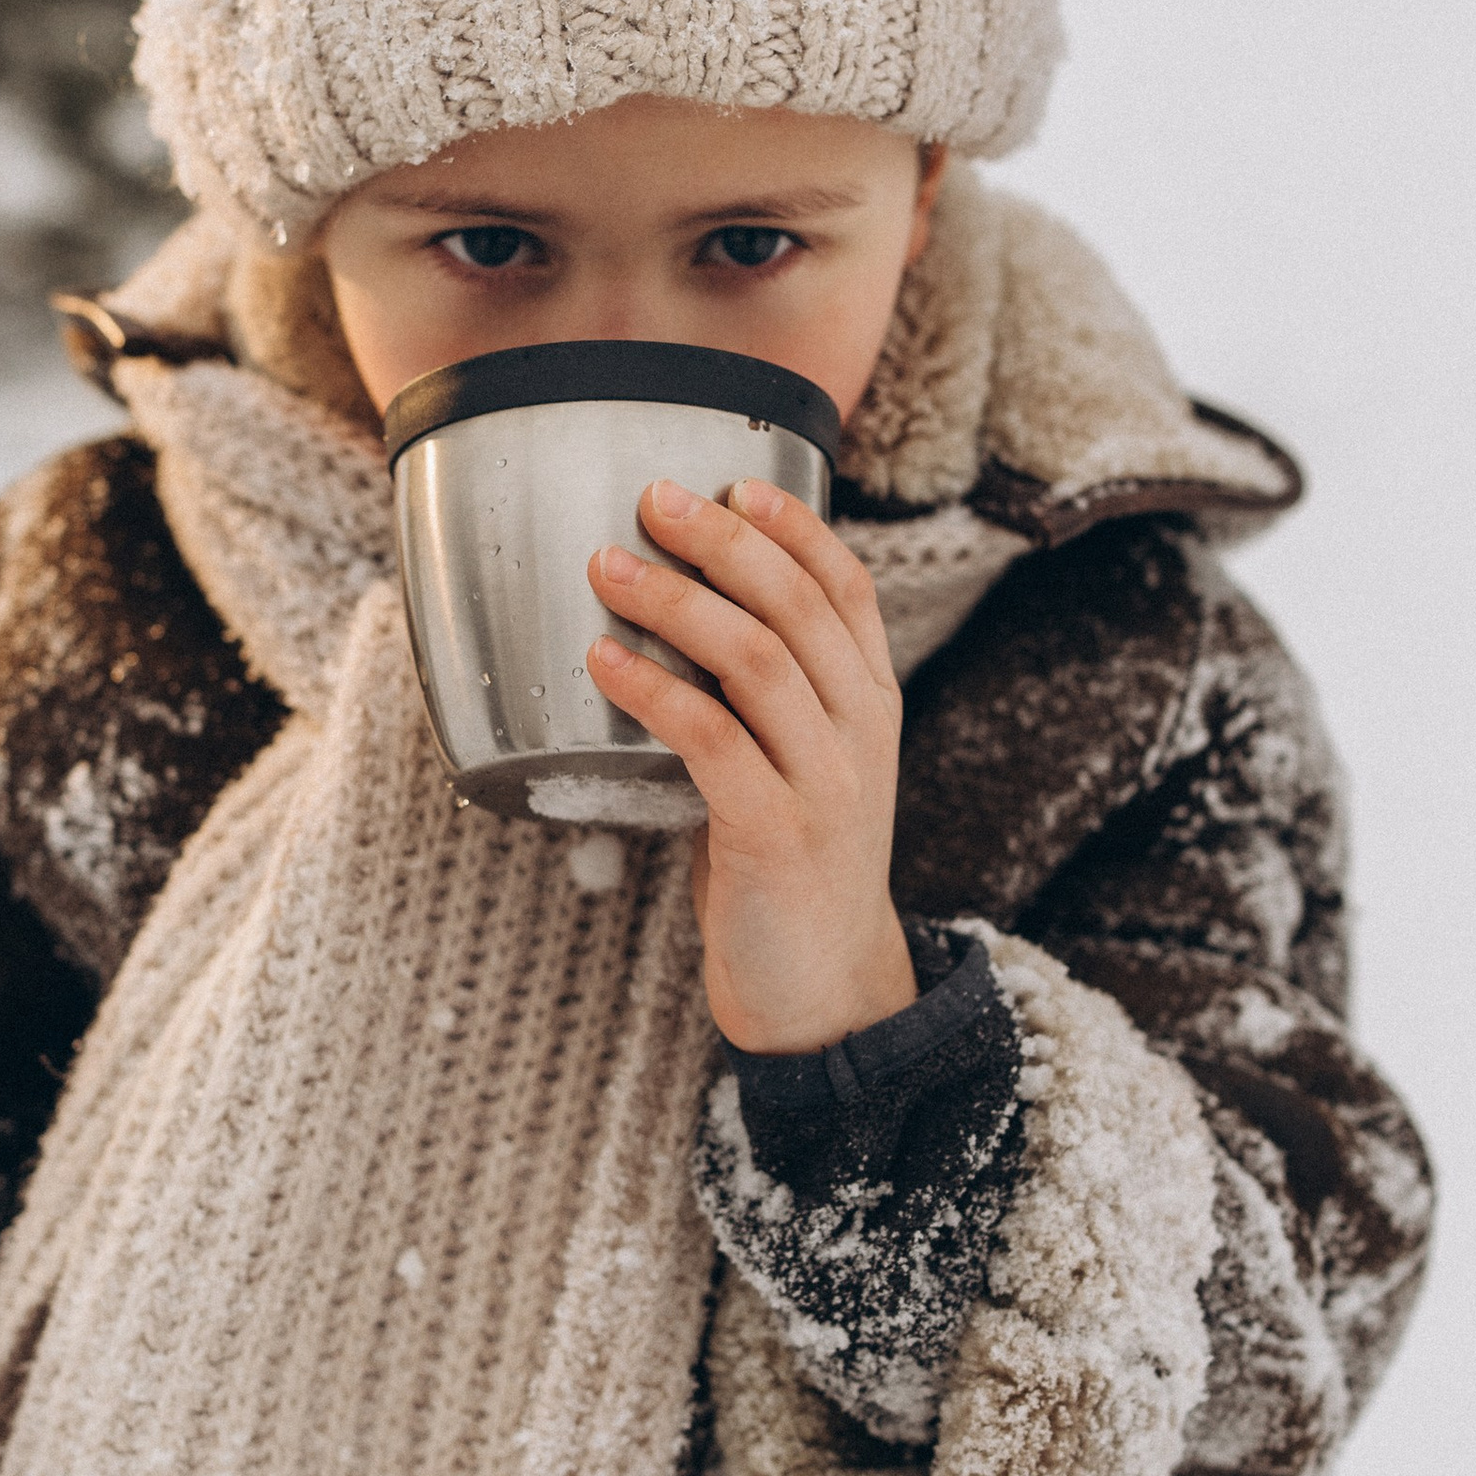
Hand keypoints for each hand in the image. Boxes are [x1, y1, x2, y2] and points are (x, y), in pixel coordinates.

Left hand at [587, 475, 915, 1053]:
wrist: (824, 991)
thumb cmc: (794, 865)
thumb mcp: (809, 764)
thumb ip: (778, 695)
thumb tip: (693, 607)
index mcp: (872, 705)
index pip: (847, 588)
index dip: (793, 527)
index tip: (731, 483)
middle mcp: (861, 733)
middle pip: (796, 606)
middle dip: (721, 542)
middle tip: (650, 500)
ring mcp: (826, 784)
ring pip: (754, 659)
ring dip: (673, 602)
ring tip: (607, 567)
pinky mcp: (775, 835)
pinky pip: (709, 740)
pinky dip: (653, 689)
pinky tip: (603, 660)